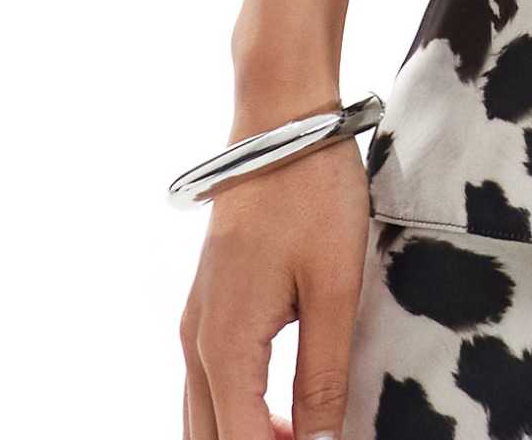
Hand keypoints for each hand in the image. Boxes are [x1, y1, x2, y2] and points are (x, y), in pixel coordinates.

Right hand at [178, 133, 369, 439]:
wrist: (283, 122)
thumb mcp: (334, 287)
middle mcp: (196, 343)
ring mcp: (197, 323)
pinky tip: (282, 415)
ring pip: (203, 417)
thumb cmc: (313, 194)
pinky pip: (210, 385)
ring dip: (245, 438)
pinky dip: (237, 414)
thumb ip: (322, 374)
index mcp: (224, 347)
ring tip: (303, 434)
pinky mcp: (211, 304)